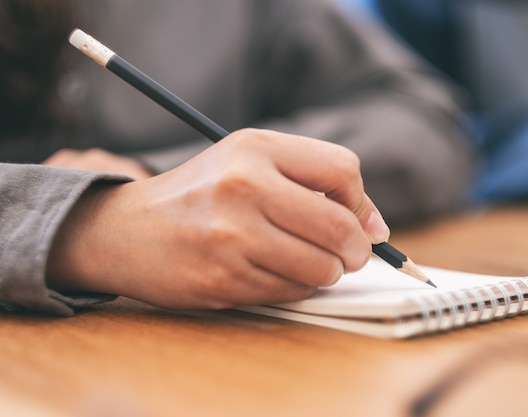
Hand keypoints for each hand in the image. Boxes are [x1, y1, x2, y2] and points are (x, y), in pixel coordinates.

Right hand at [46, 129, 389, 309]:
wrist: (127, 230)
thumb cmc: (200, 195)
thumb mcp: (249, 164)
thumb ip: (312, 182)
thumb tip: (375, 227)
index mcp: (254, 148)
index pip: (342, 170)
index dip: (361, 202)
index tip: (360, 222)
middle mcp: (242, 186)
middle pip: (339, 227)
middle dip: (356, 250)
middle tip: (349, 256)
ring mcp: (230, 235)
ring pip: (320, 268)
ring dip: (326, 273)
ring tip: (309, 264)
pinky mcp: (222, 278)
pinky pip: (290, 292)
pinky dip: (295, 288)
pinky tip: (274, 273)